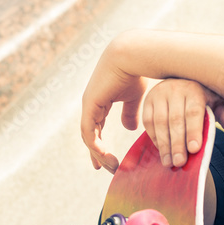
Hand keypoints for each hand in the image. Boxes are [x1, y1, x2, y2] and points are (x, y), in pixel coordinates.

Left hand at [80, 38, 148, 172]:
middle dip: (96, 153)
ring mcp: (89, 104)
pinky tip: (105, 156)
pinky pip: (89, 132)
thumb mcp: (134, 97)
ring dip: (98, 153)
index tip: (108, 160)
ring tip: (110, 166)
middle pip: (90, 135)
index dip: (101, 144)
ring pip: (88, 136)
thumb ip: (130, 113)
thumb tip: (130, 129)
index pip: (97, 127)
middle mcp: (91, 104)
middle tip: (103, 168)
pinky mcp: (90, 105)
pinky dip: (95, 146)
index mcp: (100, 101)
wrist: (131, 56)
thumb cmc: (135, 72)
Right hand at [142, 79, 223, 167]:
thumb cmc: (200, 94)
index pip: (194, 112)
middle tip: (180, 163)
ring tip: (168, 162)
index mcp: (194, 88)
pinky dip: (154, 137)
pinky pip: (148, 121)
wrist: (178, 77)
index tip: (195, 150)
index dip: (194, 131)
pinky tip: (161, 150)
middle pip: (175, 120)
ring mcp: (159, 94)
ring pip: (160, 122)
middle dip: (177, 143)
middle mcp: (175, 89)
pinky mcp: (147, 100)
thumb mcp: (215, 100)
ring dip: (164, 144)